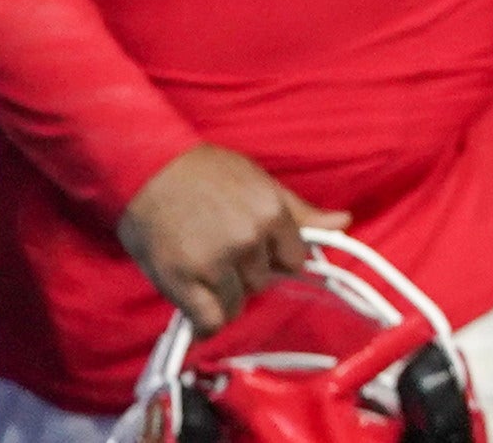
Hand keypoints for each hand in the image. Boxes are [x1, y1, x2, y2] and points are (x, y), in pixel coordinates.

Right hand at [116, 145, 348, 331]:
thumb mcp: (260, 182)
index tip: (259, 255)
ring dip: (225, 297)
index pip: (294, 259)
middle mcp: (248, 241)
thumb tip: (345, 222)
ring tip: (206, 274)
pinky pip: (209, 321)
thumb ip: (300, 212)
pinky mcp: (182, 282)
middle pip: (265, 282)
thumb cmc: (205, 172)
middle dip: (249, 275)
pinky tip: (199, 310)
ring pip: (238, 304)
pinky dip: (206, 322)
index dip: (276, 259)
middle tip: (224, 258)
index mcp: (272, 214)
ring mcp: (215, 263)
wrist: (147, 169)